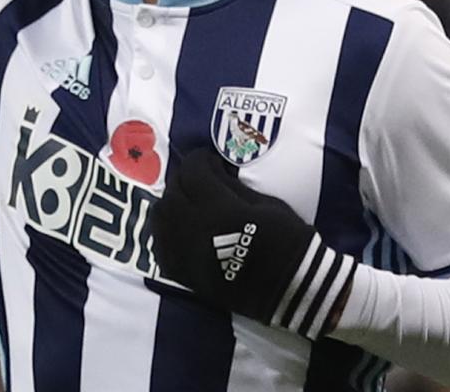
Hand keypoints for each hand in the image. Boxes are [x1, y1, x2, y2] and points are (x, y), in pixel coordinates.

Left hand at [153, 147, 356, 338]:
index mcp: (218, 207)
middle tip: (201, 179)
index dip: (201, 159)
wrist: (290, 289)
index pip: (193, 171)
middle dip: (185, 178)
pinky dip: (165, 231)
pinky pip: (159, 246)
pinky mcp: (182, 273)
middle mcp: (193, 228)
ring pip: (160, 216)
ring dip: (171, 202)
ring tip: (188, 202)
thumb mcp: (265, 203)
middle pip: (173, 191)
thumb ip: (232, 186)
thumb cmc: (286, 241)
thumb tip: (214, 171)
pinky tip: (180, 229)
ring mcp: (184, 253)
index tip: (212, 160)